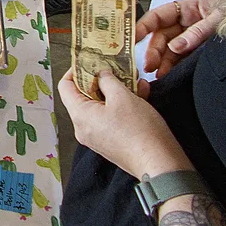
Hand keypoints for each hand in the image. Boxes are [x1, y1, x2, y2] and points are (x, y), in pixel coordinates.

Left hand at [58, 68, 193, 178]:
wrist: (160, 164)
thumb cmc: (140, 131)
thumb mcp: (123, 96)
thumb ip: (107, 80)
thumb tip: (101, 74)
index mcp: (79, 115)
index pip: (65, 87)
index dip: (75, 71)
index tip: (89, 61)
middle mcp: (83, 128)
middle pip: (83, 96)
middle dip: (102, 80)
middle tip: (116, 68)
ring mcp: (96, 136)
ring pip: (101, 106)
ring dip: (117, 91)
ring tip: (135, 81)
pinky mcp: (110, 141)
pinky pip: (110, 117)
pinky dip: (122, 105)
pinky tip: (141, 95)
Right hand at [138, 0, 222, 78]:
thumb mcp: (217, 21)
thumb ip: (196, 33)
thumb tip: (175, 46)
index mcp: (187, 8)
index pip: (158, 15)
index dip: (143, 25)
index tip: (132, 37)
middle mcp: (185, 22)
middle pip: (160, 36)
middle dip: (153, 50)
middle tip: (149, 64)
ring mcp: (189, 37)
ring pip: (168, 49)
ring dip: (161, 61)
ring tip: (157, 74)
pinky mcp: (195, 51)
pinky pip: (179, 58)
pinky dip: (171, 66)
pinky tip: (167, 74)